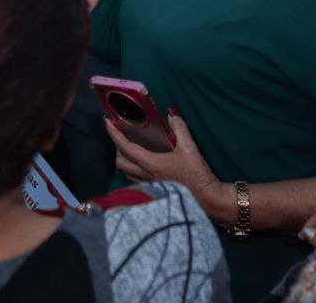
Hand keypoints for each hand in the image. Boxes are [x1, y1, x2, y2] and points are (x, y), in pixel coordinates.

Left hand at [105, 111, 230, 219]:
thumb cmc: (198, 176)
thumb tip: (171, 114)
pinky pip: (136, 178)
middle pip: (120, 161)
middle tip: (121, 134)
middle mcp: (146, 176)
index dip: (113, 133)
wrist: (208, 200)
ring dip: (124, 158)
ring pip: (126, 171)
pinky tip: (143, 162)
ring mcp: (150, 185)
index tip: (107, 121)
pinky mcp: (156, 190)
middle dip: (117, 146)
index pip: (125, 147)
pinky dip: (133, 168)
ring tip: (130, 146)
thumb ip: (179, 128)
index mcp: (151, 164)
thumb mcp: (190, 148)